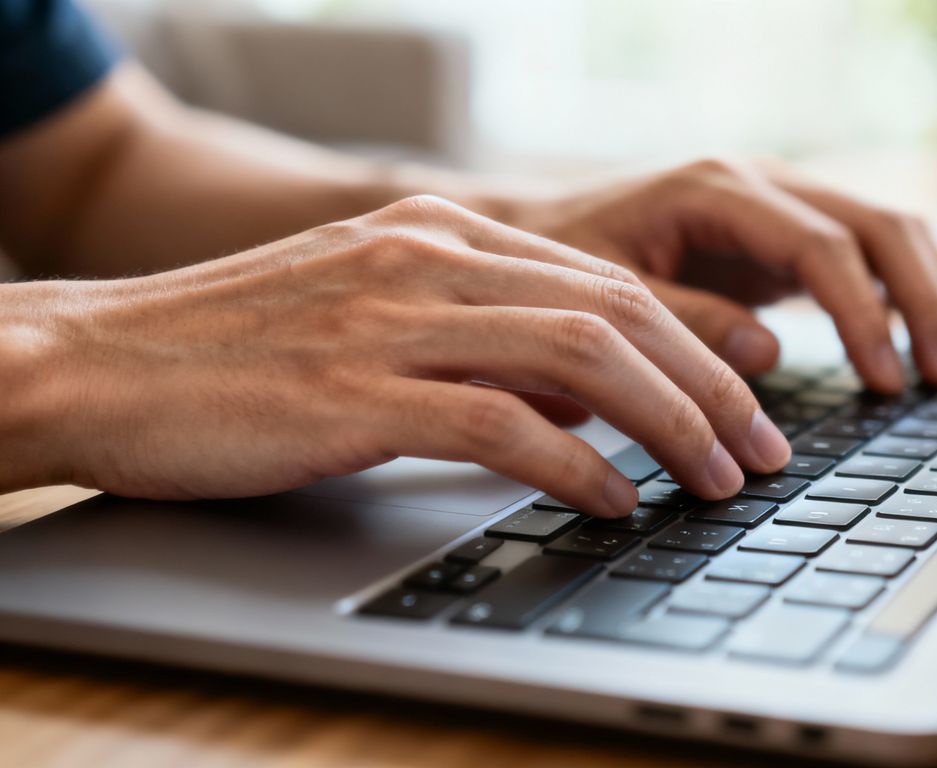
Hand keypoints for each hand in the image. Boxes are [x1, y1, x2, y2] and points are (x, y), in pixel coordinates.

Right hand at [0, 196, 791, 515]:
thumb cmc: (233, 352)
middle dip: (711, 385)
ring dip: (671, 424)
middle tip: (762, 449)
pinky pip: (504, 423)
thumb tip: (577, 395)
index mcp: (441, 233)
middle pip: (620, 310)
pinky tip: (615, 501)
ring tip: (718, 480)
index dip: (696, 344)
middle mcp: (431, 259)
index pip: (609, 281)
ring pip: (584, 356)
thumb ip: (470, 330)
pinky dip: (579, 464)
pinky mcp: (358, 392)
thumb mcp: (370, 310)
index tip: (745, 403)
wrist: (96, 361)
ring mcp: (395, 320)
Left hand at [507, 158, 936, 390]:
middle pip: (879, 226)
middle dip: (925, 301)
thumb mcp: (605, 296)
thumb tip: (768, 353)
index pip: (822, 244)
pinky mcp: (784, 236)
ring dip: (931, 297)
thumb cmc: (560, 264)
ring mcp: (780, 205)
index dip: (864, 314)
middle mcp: (761, 185)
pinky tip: (925, 347)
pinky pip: (866, 255)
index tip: (885, 381)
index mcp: (717, 189)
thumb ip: (683, 320)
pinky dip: (904, 298)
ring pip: (888, 232)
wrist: (535, 233)